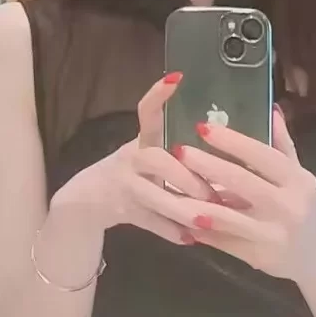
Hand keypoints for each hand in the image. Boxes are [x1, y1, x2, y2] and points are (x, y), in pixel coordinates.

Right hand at [54, 73, 214, 245]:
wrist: (84, 203)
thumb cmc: (131, 177)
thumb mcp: (150, 161)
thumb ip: (182, 160)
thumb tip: (231, 163)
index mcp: (141, 142)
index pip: (145, 111)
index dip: (158, 94)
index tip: (177, 78)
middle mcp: (131, 159)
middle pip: (158, 159)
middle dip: (187, 177)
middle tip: (214, 191)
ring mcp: (123, 184)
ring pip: (154, 195)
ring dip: (183, 208)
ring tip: (209, 218)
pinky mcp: (121, 208)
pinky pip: (150, 221)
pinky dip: (171, 231)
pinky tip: (190, 238)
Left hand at [129, 107, 315, 282]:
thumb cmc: (310, 210)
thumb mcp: (302, 176)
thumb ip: (283, 145)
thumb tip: (272, 109)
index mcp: (298, 181)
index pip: (262, 155)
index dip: (232, 141)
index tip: (203, 127)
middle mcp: (287, 206)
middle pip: (242, 182)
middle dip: (208, 165)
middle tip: (179, 150)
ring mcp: (272, 234)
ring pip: (228, 216)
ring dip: (197, 201)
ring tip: (170, 186)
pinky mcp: (258, 257)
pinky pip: (223, 241)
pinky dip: (202, 230)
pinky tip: (180, 217)